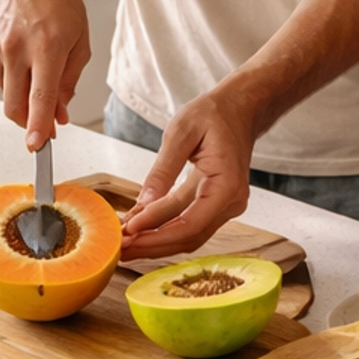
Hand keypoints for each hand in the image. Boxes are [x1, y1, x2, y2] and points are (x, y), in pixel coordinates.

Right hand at [0, 0, 90, 147]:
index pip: (40, 97)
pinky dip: (10, 80)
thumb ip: (69, 82)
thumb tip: (59, 115)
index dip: (38, 126)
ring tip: (36, 67)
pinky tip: (21, 58)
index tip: (37, 146)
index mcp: (47, 47)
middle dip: (28, 122)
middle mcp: (17, 48)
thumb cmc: (59, 5)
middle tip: (44, 124)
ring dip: (22, 96)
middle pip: (15, 105)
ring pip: (6, 94)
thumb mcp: (79, 43)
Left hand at [119, 84, 259, 259]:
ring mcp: (226, 207)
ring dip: (157, 243)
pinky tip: (141, 230)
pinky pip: (190, 225)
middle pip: (190, 237)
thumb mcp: (181, 132)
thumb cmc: (214, 115)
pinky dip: (165, 230)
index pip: (190, 221)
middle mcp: (232, 202)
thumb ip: (163, 170)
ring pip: (190, 237)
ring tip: (126, 244)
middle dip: (153, 245)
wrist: (239, 109)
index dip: (157, 230)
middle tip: (120, 249)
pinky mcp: (216, 206)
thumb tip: (142, 204)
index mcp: (227, 184)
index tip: (128, 230)